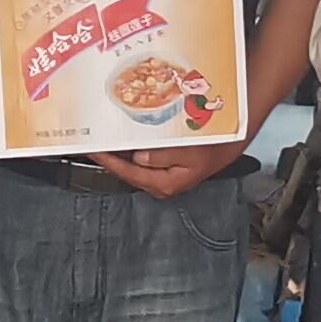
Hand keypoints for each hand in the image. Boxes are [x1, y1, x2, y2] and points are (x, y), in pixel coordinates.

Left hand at [90, 140, 243, 199]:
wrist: (229, 146)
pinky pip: (140, 159)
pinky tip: (124, 138)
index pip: (127, 172)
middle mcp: (159, 184)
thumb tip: (139, 156)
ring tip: (102, 137)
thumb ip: (163, 155)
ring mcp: (160, 177)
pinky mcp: (162, 168)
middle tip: (91, 140)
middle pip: (126, 170)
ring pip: (132, 164)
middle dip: (109, 155)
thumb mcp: (190, 151)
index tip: (93, 149)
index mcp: (164, 183)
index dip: (107, 160)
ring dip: (118, 151)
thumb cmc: (213, 148)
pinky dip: (130, 148)